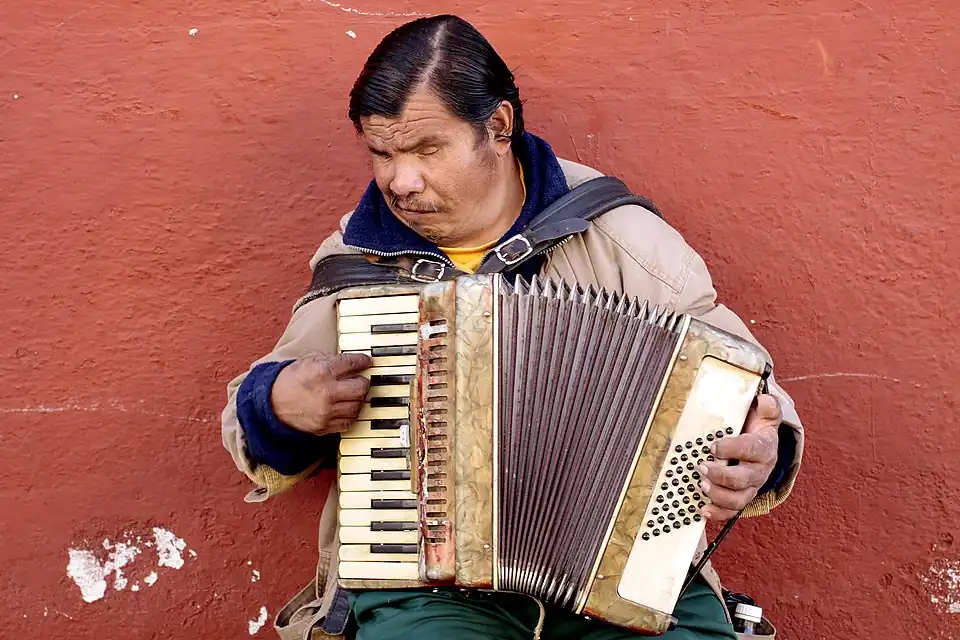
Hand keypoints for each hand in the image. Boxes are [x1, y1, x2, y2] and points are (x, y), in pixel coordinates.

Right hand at [270, 353, 371, 435]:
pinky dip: (351, 414)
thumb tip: (352, 360)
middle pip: (361, 387)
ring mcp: (327, 411)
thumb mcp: (308, 361)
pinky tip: (346, 407)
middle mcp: (326, 392)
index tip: (366, 362)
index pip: (353, 363)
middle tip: (360, 380)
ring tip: (353, 394)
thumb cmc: (290, 380)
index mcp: (321, 371)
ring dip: (359, 399)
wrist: (271, 404)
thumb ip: (331, 359)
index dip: (363, 361)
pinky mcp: (325, 426)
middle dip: (364, 382)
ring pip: (358, 406)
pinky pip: (349, 421)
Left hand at [698, 394, 780, 520]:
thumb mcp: (764, 415)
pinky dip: (718, 513)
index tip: (712, 446)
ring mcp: (751, 487)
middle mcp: (759, 471)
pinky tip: (703, 509)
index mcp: (764, 448)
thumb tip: (764, 399)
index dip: (732, 449)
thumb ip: (767, 406)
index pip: (751, 449)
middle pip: (744, 479)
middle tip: (702, 467)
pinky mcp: (741, 497)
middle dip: (722, 475)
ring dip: (719, 495)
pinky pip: (732, 511)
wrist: (761, 447)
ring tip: (702, 485)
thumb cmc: (756, 429)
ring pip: (739, 499)